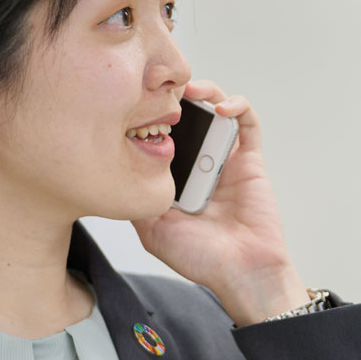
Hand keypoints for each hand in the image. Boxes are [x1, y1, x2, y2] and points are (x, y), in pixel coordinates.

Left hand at [132, 80, 308, 325]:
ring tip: (189, 89)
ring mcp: (224, 159)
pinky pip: (248, 123)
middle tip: (162, 87)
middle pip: (188, 116)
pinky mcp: (250, 159)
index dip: (150, 115)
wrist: (242, 272)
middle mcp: (199, 164)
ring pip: (216, 110)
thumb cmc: (202, 259)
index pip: (161, 135)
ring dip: (205, 91)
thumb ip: (136, 202)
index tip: (135, 104)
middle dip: (175, 96)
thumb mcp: (153, 231)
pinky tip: (222, 108)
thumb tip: (111, 175)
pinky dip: (238, 106)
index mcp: (175, 178)